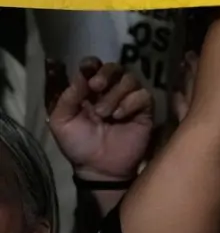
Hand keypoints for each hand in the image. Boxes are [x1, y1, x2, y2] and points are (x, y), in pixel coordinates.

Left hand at [48, 59, 153, 180]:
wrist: (99, 167)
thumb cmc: (78, 144)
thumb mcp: (61, 122)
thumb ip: (67, 98)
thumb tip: (80, 76)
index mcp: (89, 91)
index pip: (93, 66)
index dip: (92, 64)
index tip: (87, 71)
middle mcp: (110, 91)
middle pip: (115, 67)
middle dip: (106, 74)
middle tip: (96, 87)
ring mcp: (129, 100)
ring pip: (130, 79)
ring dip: (115, 94)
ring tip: (106, 114)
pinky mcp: (145, 111)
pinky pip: (143, 95)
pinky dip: (131, 103)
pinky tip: (120, 117)